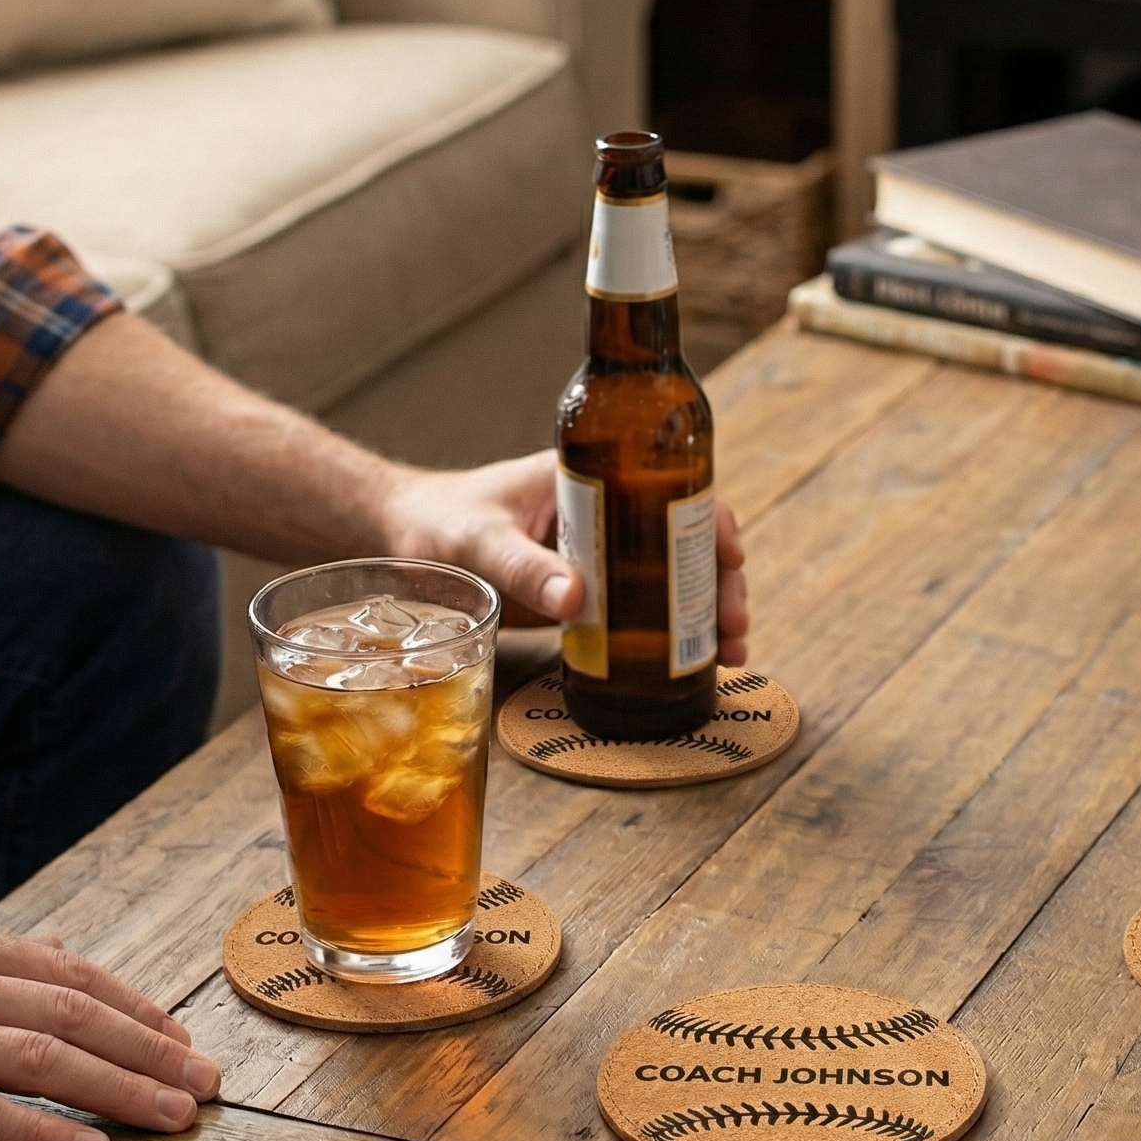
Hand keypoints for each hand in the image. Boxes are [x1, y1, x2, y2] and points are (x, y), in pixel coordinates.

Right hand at [0, 923, 220, 1140]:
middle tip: (205, 1084)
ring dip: (120, 1091)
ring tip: (172, 1118)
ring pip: (43, 1061)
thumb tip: (58, 955)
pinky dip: (43, 1135)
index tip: (183, 1041)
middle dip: (152, 1051)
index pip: (70, 976)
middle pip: (74, 1016)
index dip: (137, 1009)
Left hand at [383, 449, 750, 660]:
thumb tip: (578, 599)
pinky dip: (674, 632)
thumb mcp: (478, 541)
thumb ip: (522, 566)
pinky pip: (644, 607)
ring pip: (673, 576)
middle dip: (721, 582)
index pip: (671, 489)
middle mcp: (607, 511)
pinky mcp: (588, 590)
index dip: (710, 523)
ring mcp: (600, 553)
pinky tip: (697, 662)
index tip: (731, 559)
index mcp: (589, 478)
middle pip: (686, 539)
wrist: (405, 538)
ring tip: (731, 653)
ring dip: (707, 612)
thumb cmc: (437, 522)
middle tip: (735, 627)